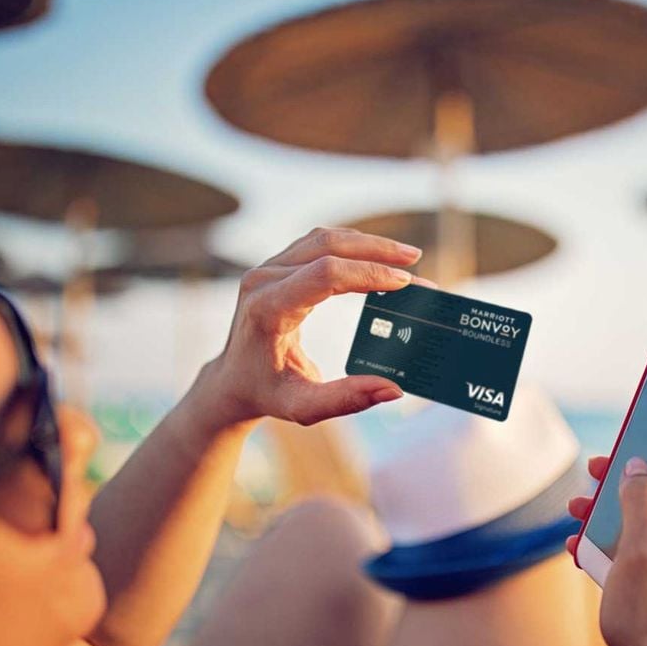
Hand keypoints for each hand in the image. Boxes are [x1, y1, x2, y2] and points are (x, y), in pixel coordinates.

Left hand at [201, 227, 433, 426]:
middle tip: (414, 259)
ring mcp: (268, 268)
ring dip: (366, 243)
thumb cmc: (266, 393)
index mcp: (268, 309)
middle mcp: (264, 280)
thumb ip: (346, 399)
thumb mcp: (303, 406)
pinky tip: (377, 257)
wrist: (232, 380)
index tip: (404, 282)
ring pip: (324, 239)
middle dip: (375, 250)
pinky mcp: (277, 266)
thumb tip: (394, 390)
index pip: (324, 275)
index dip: (367, 274)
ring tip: (404, 257)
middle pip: (326, 246)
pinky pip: (317, 244)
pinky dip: (351, 246)